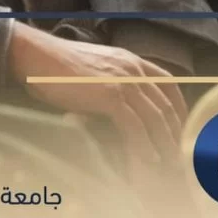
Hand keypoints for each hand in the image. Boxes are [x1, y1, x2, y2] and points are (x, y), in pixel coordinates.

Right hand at [7, 23, 185, 169]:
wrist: (36, 55)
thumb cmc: (55, 64)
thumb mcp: (93, 67)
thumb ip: (110, 81)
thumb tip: (115, 104)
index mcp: (130, 60)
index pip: (168, 83)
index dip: (179, 106)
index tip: (181, 127)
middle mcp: (132, 69)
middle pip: (165, 104)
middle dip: (175, 131)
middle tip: (180, 153)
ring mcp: (123, 81)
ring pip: (154, 117)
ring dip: (164, 142)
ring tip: (169, 162)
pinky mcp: (110, 96)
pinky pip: (134, 125)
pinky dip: (143, 144)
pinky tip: (148, 158)